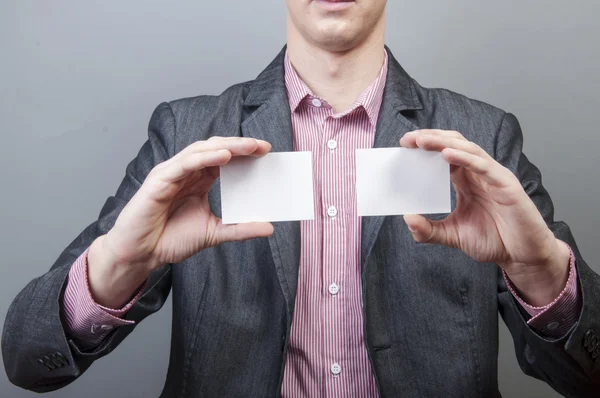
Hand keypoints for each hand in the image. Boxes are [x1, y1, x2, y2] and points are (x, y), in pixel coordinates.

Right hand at [88, 137, 273, 306]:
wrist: (141, 254)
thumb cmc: (170, 240)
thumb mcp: (214, 233)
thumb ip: (240, 229)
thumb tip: (269, 227)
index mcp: (198, 180)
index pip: (224, 159)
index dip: (244, 153)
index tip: (267, 153)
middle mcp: (186, 172)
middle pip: (216, 149)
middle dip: (240, 145)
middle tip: (263, 146)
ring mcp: (172, 173)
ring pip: (202, 151)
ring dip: (227, 146)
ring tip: (250, 147)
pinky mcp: (159, 180)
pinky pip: (185, 163)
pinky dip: (205, 157)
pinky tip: (224, 156)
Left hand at [399, 130, 569, 305]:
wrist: (522, 257)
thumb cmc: (493, 241)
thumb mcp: (453, 235)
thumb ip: (429, 230)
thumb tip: (407, 218)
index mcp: (466, 181)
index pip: (444, 154)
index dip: (426, 146)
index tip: (404, 144)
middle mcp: (479, 174)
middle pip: (454, 145)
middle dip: (431, 138)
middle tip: (407, 139)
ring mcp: (494, 177)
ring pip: (468, 149)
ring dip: (443, 142)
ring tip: (422, 141)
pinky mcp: (507, 186)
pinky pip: (484, 166)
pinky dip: (465, 158)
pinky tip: (447, 154)